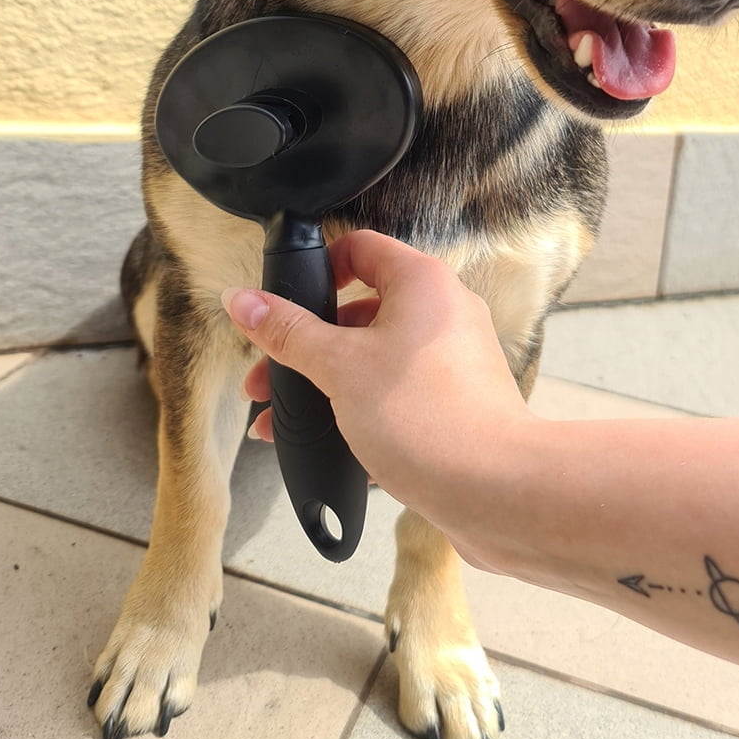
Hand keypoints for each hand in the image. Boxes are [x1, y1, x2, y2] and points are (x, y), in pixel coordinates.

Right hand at [222, 229, 530, 541]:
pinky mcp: (457, 402)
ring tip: (282, 424)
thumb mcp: (338, 367)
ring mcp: (454, 359)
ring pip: (375, 358)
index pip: (359, 248)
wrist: (495, 491)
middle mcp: (444, 312)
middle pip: (359, 311)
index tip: (284, 304)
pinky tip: (327, 446)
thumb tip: (243, 299)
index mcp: (422, 283)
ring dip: (326, 385)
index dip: (316, 270)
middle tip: (269, 378)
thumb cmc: (429, 418)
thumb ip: (287, 332)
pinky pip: (397, 394)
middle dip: (307, 346)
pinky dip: (360, 411)